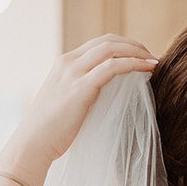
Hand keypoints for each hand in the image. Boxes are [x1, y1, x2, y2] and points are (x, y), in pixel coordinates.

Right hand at [0, 36, 157, 185]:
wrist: (32, 145)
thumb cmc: (50, 132)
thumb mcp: (66, 103)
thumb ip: (83, 92)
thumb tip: (106, 94)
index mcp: (64, 63)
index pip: (99, 44)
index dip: (123, 46)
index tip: (141, 57)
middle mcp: (68, 62)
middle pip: (108, 41)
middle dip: (134, 45)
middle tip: (152, 57)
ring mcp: (73, 73)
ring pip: (112, 49)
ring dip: (137, 52)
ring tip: (155, 62)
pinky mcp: (81, 87)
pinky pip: (113, 67)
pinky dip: (134, 64)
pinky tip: (149, 70)